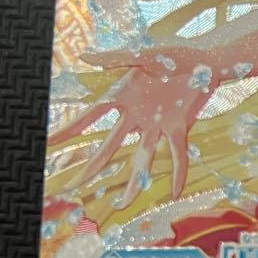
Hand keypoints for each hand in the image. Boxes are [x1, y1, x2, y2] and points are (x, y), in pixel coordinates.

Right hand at [50, 49, 214, 203]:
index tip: (49, 142)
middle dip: (94, 166)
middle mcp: (137, 115)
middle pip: (111, 145)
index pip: (91, 115)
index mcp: (123, 95)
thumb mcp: (144, 53)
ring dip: (134, 182)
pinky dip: (179, 173)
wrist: (208, 59)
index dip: (71, 129)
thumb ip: (116, 58)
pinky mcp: (181, 128)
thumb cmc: (174, 52)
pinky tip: (175, 193)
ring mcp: (158, 125)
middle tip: (76, 185)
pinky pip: (178, 155)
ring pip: (142, 158)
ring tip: (123, 205)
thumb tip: (84, 56)